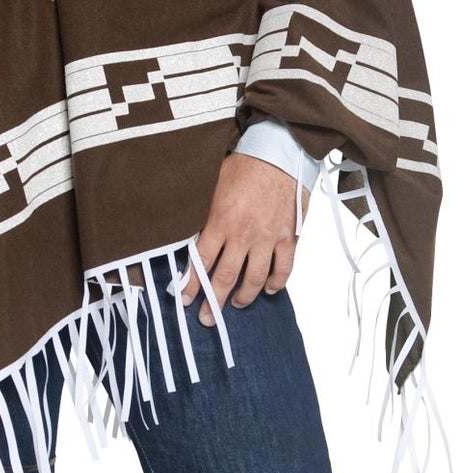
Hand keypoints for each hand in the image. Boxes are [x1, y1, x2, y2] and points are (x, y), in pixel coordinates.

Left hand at [178, 152, 309, 324]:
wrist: (279, 153)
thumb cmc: (244, 165)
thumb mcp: (211, 185)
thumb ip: (200, 211)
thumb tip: (184, 231)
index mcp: (219, 221)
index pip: (201, 261)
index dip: (191, 284)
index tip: (185, 299)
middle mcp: (243, 234)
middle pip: (226, 277)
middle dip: (214, 301)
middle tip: (207, 318)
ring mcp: (267, 238)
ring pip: (255, 279)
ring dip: (245, 296)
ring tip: (237, 304)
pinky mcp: (288, 237)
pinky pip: (284, 268)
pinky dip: (277, 283)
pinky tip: (270, 290)